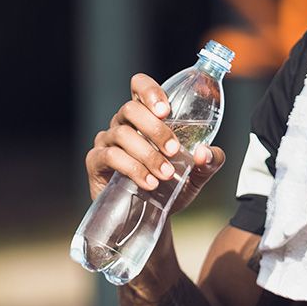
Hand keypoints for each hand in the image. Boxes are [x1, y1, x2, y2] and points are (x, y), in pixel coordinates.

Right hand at [85, 73, 224, 211]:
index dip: (150, 91)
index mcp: (145, 117)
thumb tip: (206, 152)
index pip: (139, 86)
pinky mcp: (96, 162)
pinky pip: (110, 156)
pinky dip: (133, 169)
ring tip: (166, 174)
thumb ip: (210, 161)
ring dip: (148, 154)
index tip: (166, 110)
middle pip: (130, 109)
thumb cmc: (171, 188)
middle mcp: (122, 123)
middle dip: (155, 129)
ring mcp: (106, 141)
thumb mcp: (198, 175)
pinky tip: (149, 183)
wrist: (152, 218)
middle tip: (173, 150)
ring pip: (122, 134)